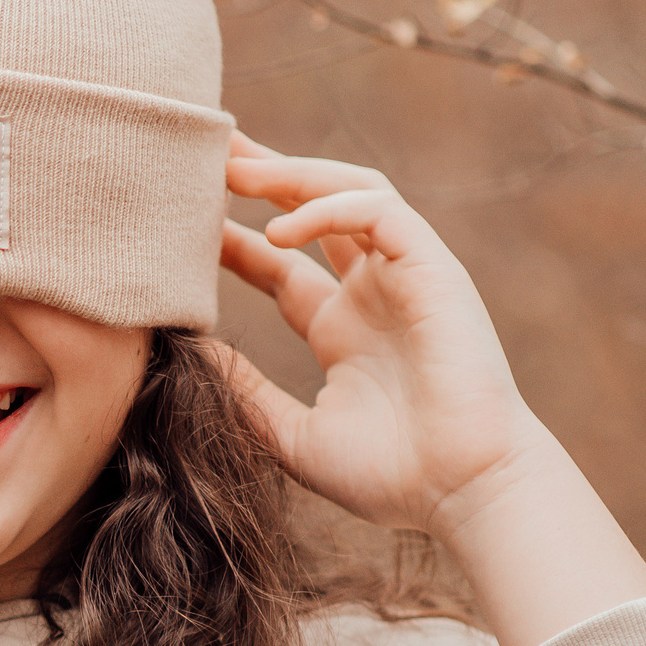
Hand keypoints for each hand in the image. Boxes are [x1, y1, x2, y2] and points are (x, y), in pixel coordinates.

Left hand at [218, 131, 645, 645]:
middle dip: (260, 177)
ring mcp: (406, 277)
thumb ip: (243, 391)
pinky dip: (329, 210)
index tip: (179, 220)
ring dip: (291, 175)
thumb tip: (184, 349)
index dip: (231, 239)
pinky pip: (380, 210)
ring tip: (232, 169)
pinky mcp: (435, 269)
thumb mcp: (292, 433)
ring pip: (349, 191)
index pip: (278, 266)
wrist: (465, 495)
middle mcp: (372, 295)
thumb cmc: (391, 479)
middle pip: (312, 209)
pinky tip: (279, 231)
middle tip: (201, 150)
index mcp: (342, 332)